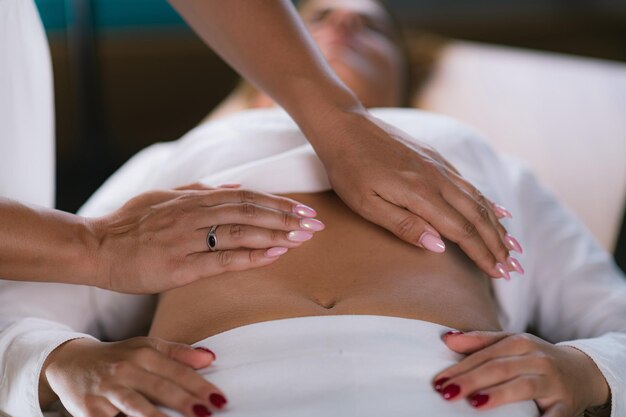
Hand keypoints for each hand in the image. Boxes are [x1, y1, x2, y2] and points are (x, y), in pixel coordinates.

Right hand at [40, 337, 224, 416]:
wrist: (70, 363)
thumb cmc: (118, 356)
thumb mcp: (146, 347)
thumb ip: (178, 353)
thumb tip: (210, 358)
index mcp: (143, 353)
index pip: (177, 371)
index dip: (199, 385)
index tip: (218, 398)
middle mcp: (125, 370)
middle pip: (161, 388)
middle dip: (186, 402)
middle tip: (208, 413)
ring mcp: (107, 391)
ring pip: (137, 407)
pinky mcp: (90, 411)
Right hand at [90, 184, 323, 293]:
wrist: (96, 247)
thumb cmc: (131, 222)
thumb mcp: (164, 195)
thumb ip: (199, 189)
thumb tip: (236, 186)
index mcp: (192, 198)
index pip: (245, 197)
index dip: (276, 202)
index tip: (303, 209)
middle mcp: (192, 214)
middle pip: (248, 212)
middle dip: (285, 217)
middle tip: (315, 224)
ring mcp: (186, 240)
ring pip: (239, 233)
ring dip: (275, 234)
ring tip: (303, 237)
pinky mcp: (179, 267)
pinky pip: (220, 261)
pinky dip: (249, 257)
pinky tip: (273, 255)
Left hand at [312, 109, 520, 278]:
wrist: (344, 126)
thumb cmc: (348, 168)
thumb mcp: (366, 204)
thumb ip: (403, 225)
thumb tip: (438, 246)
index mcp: (421, 194)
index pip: (461, 230)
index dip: (481, 254)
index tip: (498, 273)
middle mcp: (437, 178)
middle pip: (476, 216)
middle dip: (496, 244)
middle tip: (511, 267)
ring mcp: (438, 166)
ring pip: (477, 199)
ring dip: (496, 224)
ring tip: (510, 244)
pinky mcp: (434, 158)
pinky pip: (468, 183)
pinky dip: (486, 201)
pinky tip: (495, 210)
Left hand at [432, 331, 610, 415]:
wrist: (584, 372)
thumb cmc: (535, 359)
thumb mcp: (511, 344)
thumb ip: (480, 342)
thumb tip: (447, 339)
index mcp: (521, 342)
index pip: (485, 355)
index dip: (460, 368)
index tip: (438, 381)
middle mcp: (537, 359)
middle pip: (499, 368)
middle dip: (471, 380)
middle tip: (447, 392)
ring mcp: (552, 382)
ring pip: (523, 386)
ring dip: (498, 395)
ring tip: (475, 403)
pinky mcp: (566, 405)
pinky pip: (552, 416)